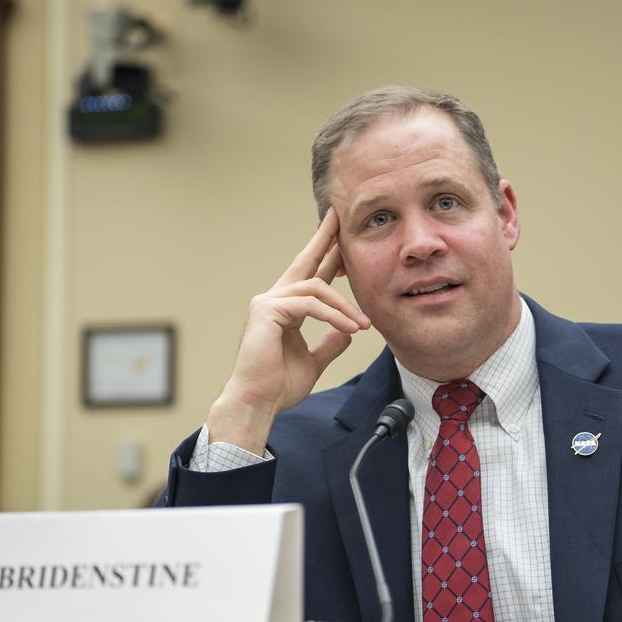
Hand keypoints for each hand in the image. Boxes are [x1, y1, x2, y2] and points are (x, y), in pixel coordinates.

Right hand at [207, 207, 370, 453]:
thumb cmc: (278, 386)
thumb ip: (330, 343)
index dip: (327, 256)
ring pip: (315, 288)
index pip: (310, 276)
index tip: (342, 238)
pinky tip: (351, 327)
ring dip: (344, 305)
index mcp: (284, 309)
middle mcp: (273, 299)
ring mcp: (267, 302)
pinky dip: (333, 315)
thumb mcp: (314, 362)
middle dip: (324, 239)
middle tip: (339, 218)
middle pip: (304, 261)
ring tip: (363, 324)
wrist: (258, 403)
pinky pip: (309, 305)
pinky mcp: (267, 311)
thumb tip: (348, 330)